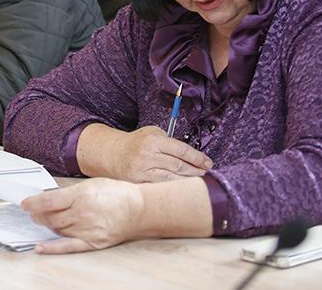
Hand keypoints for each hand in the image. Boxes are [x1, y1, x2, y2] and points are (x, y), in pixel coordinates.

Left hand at [21, 178, 144, 253]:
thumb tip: (50, 199)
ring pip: (57, 229)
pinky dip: (52, 248)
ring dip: (47, 225)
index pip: (49, 201)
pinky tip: (40, 247)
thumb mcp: (91, 184)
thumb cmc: (116, 194)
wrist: (139, 209)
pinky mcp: (93, 242)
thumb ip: (70, 193)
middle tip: (33, 212)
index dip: (33, 203)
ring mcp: (88, 229)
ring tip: (42, 220)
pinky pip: (68, 247)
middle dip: (38, 214)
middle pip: (51, 217)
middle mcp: (83, 213)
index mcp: (82, 195)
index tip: (25, 204)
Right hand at [83, 125, 211, 182]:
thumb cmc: (137, 143)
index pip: (181, 150)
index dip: (198, 158)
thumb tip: (192, 156)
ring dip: (187, 181)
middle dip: (195, 171)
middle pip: (179, 166)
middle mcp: (147, 156)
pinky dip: (173, 188)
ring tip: (197, 181)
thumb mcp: (152, 133)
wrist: (112, 153)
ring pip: (171, 179)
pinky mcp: (138, 183)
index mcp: (153, 141)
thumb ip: (170, 142)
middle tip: (205, 172)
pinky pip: (160, 187)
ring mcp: (142, 171)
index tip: (208, 163)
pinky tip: (181, 187)